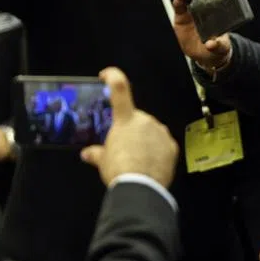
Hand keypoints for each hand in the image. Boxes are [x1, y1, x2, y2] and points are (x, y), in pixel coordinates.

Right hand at [80, 67, 178, 185]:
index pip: (119, 89)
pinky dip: (157, 151)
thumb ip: (96, 154)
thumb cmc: (119, 169)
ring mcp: (161, 131)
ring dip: (144, 140)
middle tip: (123, 147)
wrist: (142, 186)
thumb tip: (87, 154)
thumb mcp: (103, 161)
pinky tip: (150, 164)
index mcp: (125, 119)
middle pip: (136, 119)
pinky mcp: (172, 146)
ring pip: (151, 131)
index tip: (106, 74)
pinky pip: (162, 145)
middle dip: (130, 130)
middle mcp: (145, 120)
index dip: (113, 76)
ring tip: (136, 160)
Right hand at [171, 0, 233, 70]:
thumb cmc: (217, 47)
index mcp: (216, 11)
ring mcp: (191, 11)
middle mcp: (203, 8)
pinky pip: (178, 6)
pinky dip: (177, 1)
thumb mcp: (221, 48)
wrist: (204, 55)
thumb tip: (211, 44)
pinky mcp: (181, 16)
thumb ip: (218, 45)